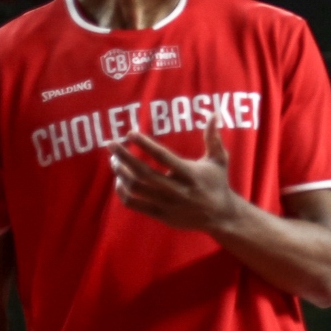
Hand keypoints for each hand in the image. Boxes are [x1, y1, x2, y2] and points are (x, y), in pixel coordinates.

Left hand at [109, 123, 243, 231]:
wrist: (220, 216)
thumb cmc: (217, 183)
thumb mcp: (219, 160)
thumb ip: (213, 138)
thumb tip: (213, 114)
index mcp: (189, 173)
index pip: (162, 156)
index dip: (145, 144)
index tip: (130, 133)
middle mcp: (176, 189)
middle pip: (143, 173)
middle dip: (124, 157)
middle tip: (111, 144)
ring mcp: (167, 204)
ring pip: (135, 188)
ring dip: (121, 173)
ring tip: (114, 160)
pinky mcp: (160, 215)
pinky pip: (134, 204)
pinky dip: (122, 192)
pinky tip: (119, 181)